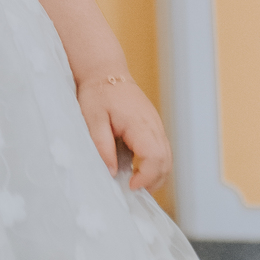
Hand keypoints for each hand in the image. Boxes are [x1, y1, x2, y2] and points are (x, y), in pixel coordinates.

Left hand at [77, 74, 170, 191]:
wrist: (105, 71)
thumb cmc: (97, 93)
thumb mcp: (92, 118)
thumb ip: (102, 145)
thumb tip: (112, 172)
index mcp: (140, 123)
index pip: (155, 157)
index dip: (146, 177)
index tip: (130, 186)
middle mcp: (154, 126)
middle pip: (166, 162)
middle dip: (153, 181)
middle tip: (131, 188)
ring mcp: (157, 126)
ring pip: (168, 159)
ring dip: (156, 176)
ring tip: (135, 183)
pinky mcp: (154, 127)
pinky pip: (162, 152)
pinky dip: (155, 166)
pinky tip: (138, 171)